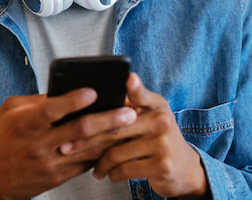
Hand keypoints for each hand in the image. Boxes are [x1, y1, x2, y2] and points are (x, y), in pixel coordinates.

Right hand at [0, 89, 136, 199]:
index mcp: (24, 123)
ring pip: (87, 149)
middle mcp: (38, 144)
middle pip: (79, 130)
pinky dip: (100, 151)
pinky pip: (84, 164)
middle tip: (129, 111)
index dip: (73, 100)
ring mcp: (48, 163)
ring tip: (130, 124)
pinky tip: (114, 141)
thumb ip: (38, 101)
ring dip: (111, 136)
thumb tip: (67, 91)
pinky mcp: (56, 178)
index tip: (93, 90)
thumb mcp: (10, 111)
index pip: (52, 109)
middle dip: (108, 119)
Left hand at [90, 74, 207, 197]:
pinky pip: (126, 169)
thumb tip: (96, 98)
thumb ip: (131, 106)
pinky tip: (108, 174)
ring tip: (93, 168)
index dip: (135, 87)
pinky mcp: (162, 165)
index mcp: (157, 105)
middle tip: (67, 147)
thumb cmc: (157, 138)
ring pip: (117, 152)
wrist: (184, 168)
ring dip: (100, 163)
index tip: (128, 77)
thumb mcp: (150, 117)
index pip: (142, 94)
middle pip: (115, 128)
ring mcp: (163, 144)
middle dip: (87, 140)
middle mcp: (162, 121)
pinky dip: (113, 174)